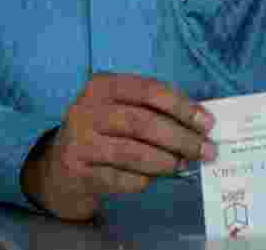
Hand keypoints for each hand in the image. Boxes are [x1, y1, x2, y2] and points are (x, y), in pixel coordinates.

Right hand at [21, 73, 215, 220]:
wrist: (58, 166)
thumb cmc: (102, 131)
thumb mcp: (120, 108)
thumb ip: (153, 110)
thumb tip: (199, 123)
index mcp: (102, 85)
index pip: (149, 90)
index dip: (182, 106)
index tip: (207, 123)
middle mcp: (87, 109)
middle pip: (143, 122)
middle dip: (180, 138)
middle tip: (206, 150)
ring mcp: (80, 141)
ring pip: (132, 151)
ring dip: (166, 161)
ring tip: (185, 165)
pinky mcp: (77, 171)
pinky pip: (119, 178)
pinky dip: (143, 179)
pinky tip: (155, 179)